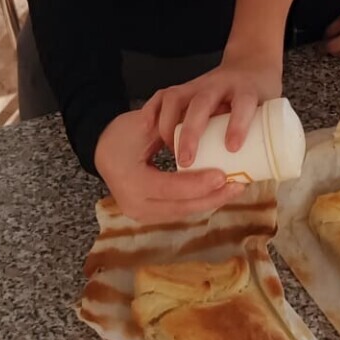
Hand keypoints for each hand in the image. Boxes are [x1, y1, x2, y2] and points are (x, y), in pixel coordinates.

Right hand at [93, 109, 239, 223]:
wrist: (100, 151)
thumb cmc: (120, 135)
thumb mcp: (141, 125)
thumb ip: (169, 129)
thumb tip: (204, 127)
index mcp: (131, 182)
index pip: (169, 187)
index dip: (197, 184)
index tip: (222, 175)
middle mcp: (135, 204)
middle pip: (180, 207)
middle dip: (212, 198)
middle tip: (238, 186)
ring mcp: (142, 214)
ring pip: (184, 213)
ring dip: (210, 203)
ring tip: (235, 190)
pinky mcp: (150, 214)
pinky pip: (180, 211)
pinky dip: (201, 202)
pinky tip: (219, 194)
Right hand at [145, 53, 282, 168]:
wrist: (250, 64)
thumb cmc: (261, 97)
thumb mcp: (268, 113)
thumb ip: (260, 141)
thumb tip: (248, 180)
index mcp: (247, 89)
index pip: (243, 103)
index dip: (237, 124)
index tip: (232, 148)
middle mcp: (220, 84)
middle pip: (202, 103)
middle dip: (192, 133)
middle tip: (187, 162)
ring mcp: (198, 84)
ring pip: (177, 99)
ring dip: (169, 127)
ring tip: (170, 153)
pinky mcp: (183, 88)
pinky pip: (162, 98)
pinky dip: (154, 114)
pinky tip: (151, 135)